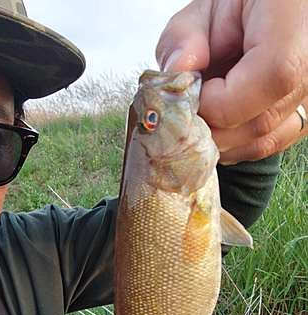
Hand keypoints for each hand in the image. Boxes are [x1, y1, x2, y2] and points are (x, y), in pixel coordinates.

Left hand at [156, 0, 307, 164]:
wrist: (267, 14)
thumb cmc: (241, 7)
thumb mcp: (205, 8)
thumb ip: (184, 38)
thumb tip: (175, 78)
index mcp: (294, 24)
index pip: (272, 78)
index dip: (221, 99)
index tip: (196, 91)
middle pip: (261, 122)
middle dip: (210, 125)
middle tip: (189, 106)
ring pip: (262, 142)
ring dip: (220, 137)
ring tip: (206, 108)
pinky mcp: (301, 118)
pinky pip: (266, 145)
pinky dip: (235, 142)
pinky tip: (221, 121)